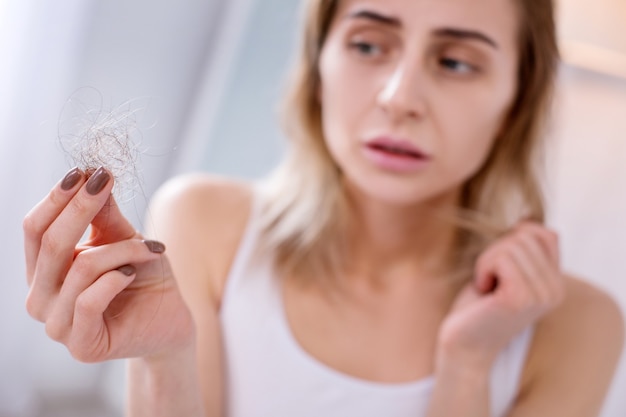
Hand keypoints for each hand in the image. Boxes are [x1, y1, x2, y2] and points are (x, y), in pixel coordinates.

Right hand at [24, 167, 193, 361]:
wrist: (170, 319)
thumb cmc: (144, 277)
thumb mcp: (125, 239)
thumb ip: (104, 214)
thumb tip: (90, 175)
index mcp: (43, 271)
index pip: (35, 229)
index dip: (58, 197)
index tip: (87, 171)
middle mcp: (40, 297)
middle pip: (50, 243)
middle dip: (81, 207)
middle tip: (106, 181)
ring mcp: (56, 325)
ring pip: (81, 267)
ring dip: (122, 249)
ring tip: (150, 248)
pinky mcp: (81, 344)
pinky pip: (90, 300)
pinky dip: (118, 278)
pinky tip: (134, 273)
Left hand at [437, 221, 564, 370]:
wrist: (463, 345)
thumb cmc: (477, 306)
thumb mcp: (504, 272)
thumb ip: (523, 250)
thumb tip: (529, 218)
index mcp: (557, 283)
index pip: (545, 233)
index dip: (514, 238)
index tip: (499, 266)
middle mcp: (556, 290)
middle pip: (526, 235)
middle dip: (496, 250)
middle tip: (488, 279)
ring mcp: (540, 295)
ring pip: (511, 244)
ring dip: (487, 260)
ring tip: (486, 285)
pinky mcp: (519, 298)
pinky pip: (500, 257)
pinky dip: (483, 267)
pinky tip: (482, 289)